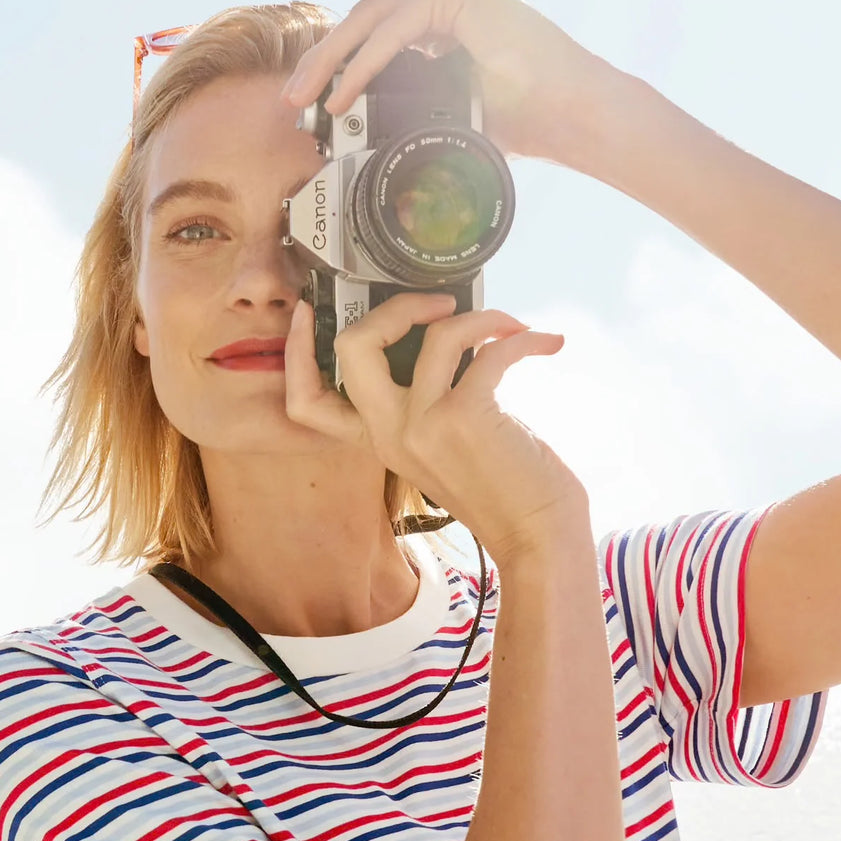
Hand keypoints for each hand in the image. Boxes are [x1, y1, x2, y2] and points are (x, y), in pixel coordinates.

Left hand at [281, 0, 602, 166]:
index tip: (313, 103)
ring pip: (373, 18)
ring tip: (304, 99)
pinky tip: (343, 94)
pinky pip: (397, 28)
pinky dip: (365, 63)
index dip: (341, 65)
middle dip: (324, 61)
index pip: (381, 32)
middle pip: (368, 20)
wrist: (576, 116)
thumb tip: (381, 136)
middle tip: (291, 99)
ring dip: (331, 60)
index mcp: (453, 12)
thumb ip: (423, 107)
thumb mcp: (461, 111)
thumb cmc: (534, 121)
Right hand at [284, 292, 586, 564]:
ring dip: (484, 317)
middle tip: (441, 303)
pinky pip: (490, 350)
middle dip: (397, 306)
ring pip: (436, 334)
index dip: (297, 352)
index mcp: (381, 441)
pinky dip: (521, 338)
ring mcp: (423, 425)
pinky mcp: (464, 417)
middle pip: (355, 347)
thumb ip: (426, 406)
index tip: (308, 311)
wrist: (538, 537)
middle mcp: (392, 433)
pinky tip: (544, 344)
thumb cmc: (506, 493)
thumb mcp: (443, 450)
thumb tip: (445, 334)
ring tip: (511, 325)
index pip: (309, 403)